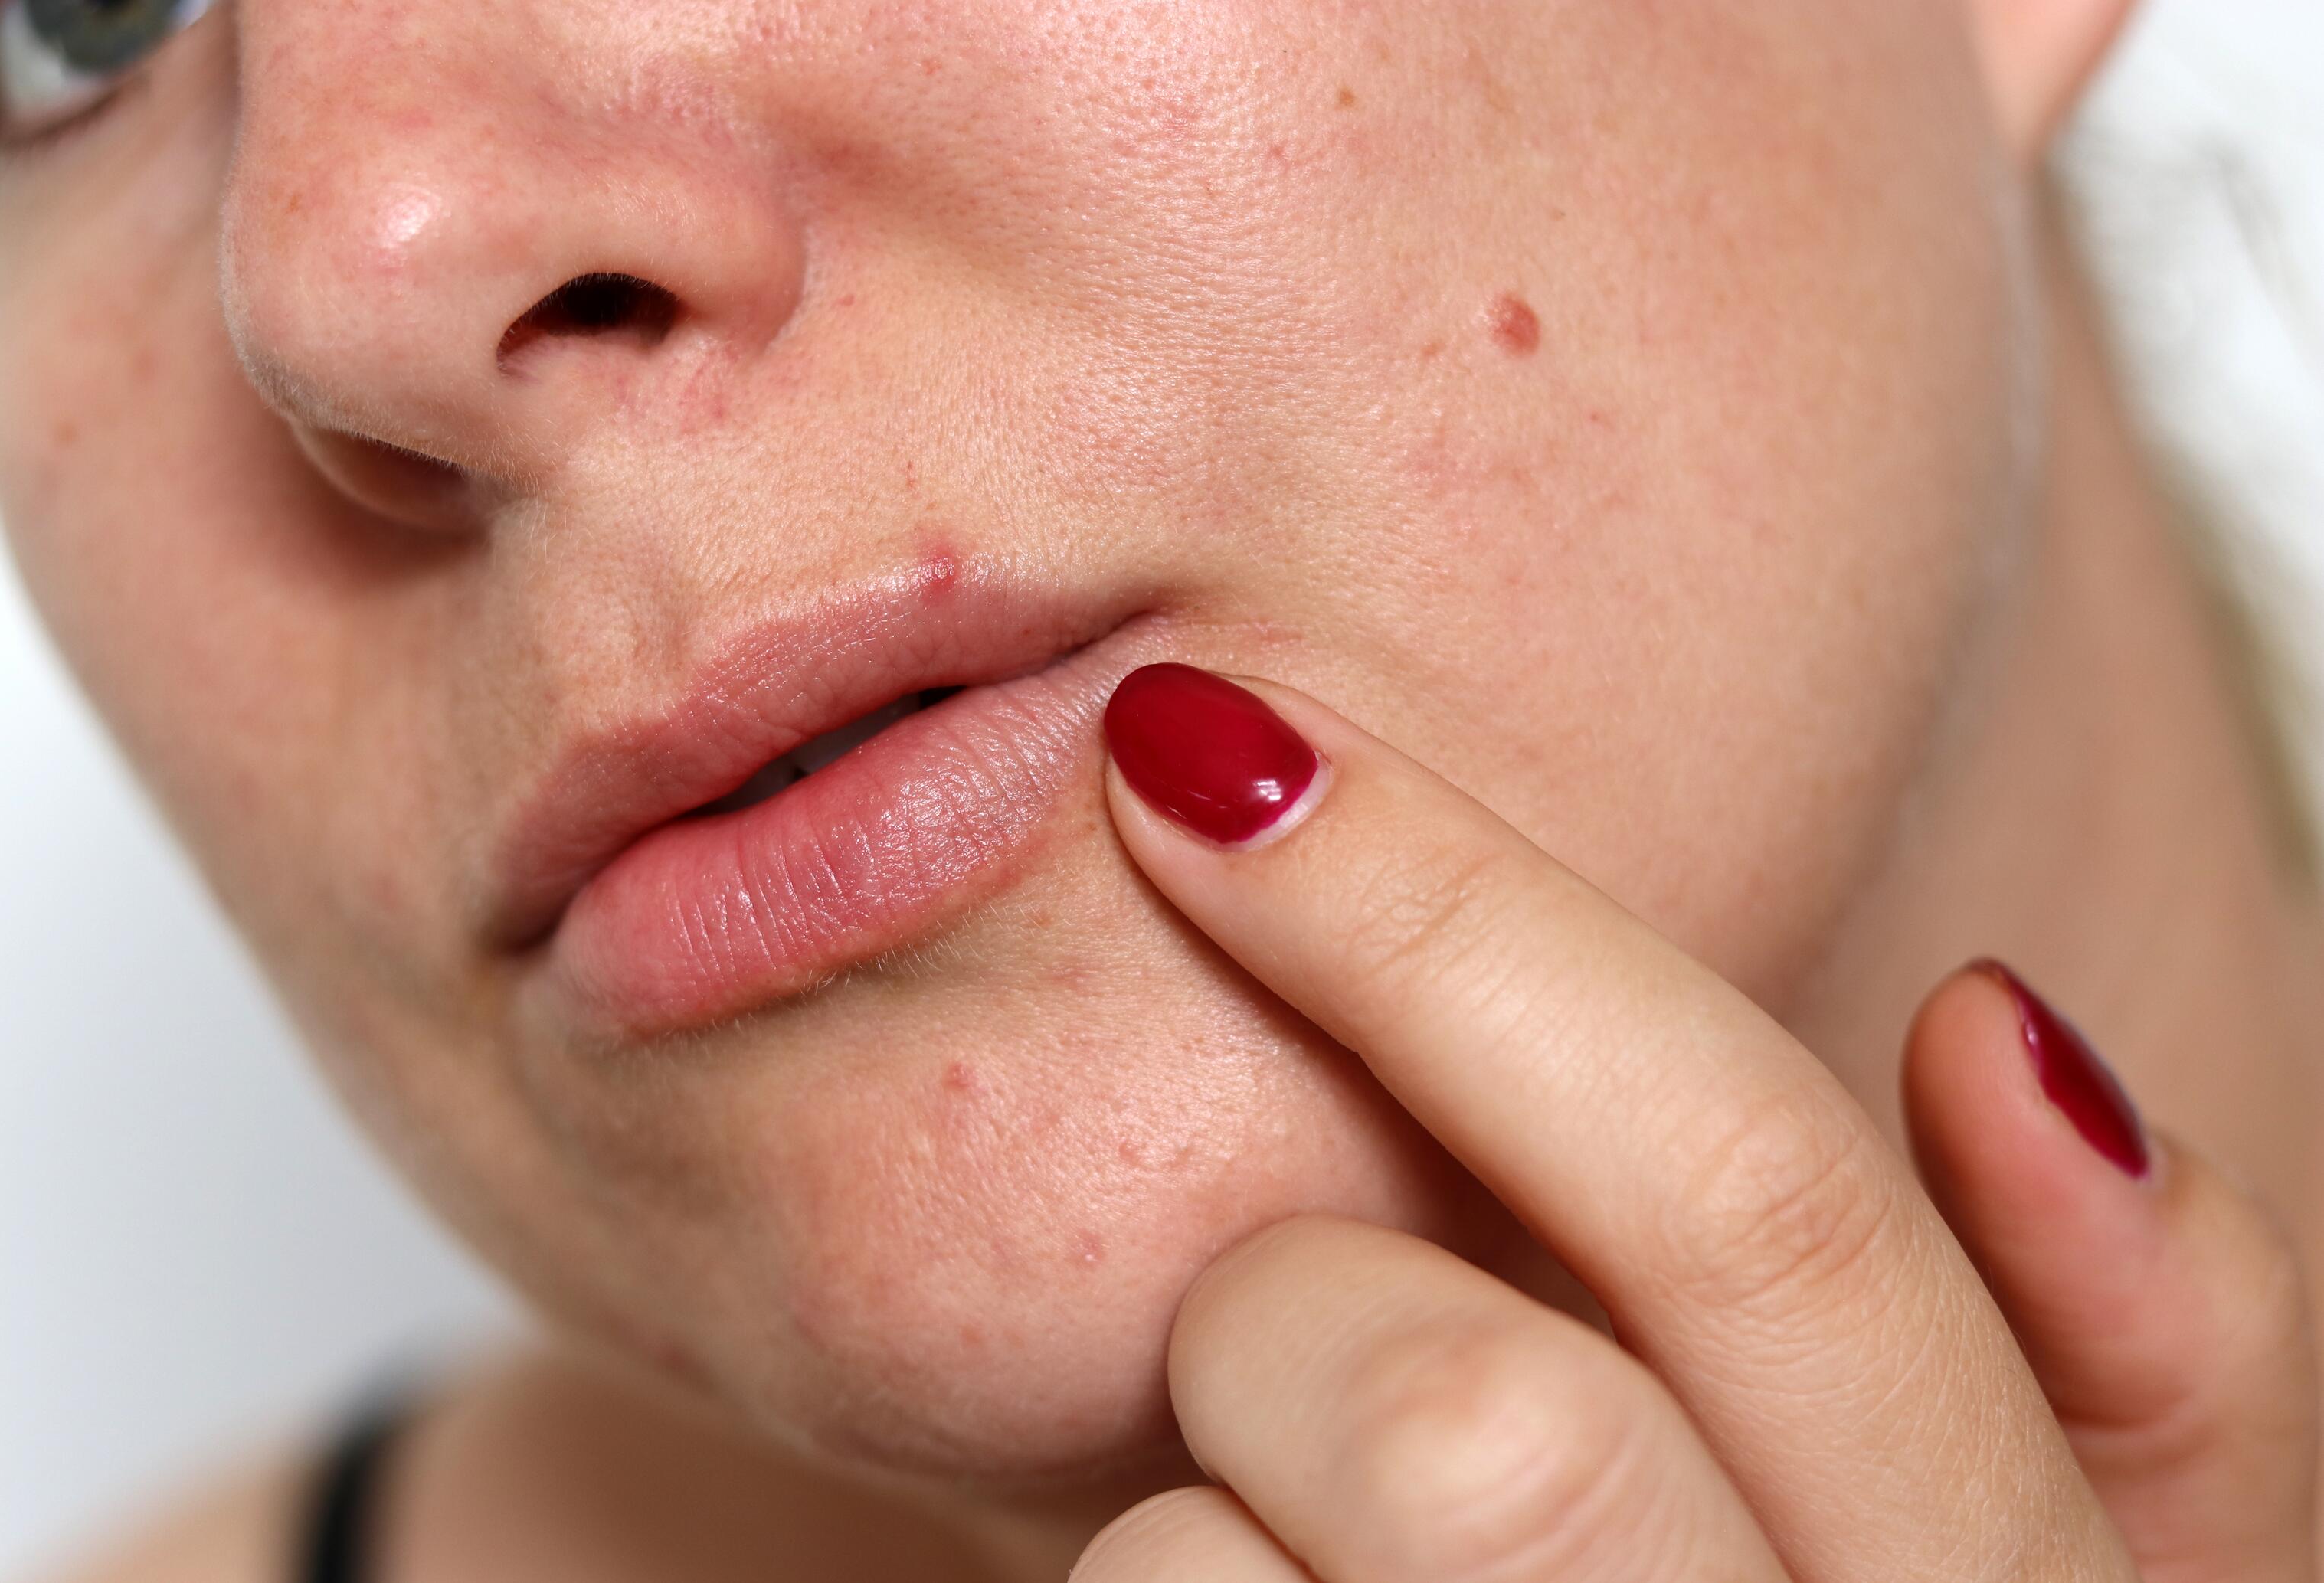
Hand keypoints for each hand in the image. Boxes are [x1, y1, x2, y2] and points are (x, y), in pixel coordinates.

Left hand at [1071, 664, 2317, 1582]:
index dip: (1463, 929)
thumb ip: (2149, 1375)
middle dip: (1302, 1331)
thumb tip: (1999, 1028)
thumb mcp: (2049, 1582)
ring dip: (1197, 1533)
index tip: (1207, 747)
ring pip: (1212, 1582)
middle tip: (1300, 1364)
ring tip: (1300, 1576)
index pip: (1766, 1213)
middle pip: (1459, 1424)